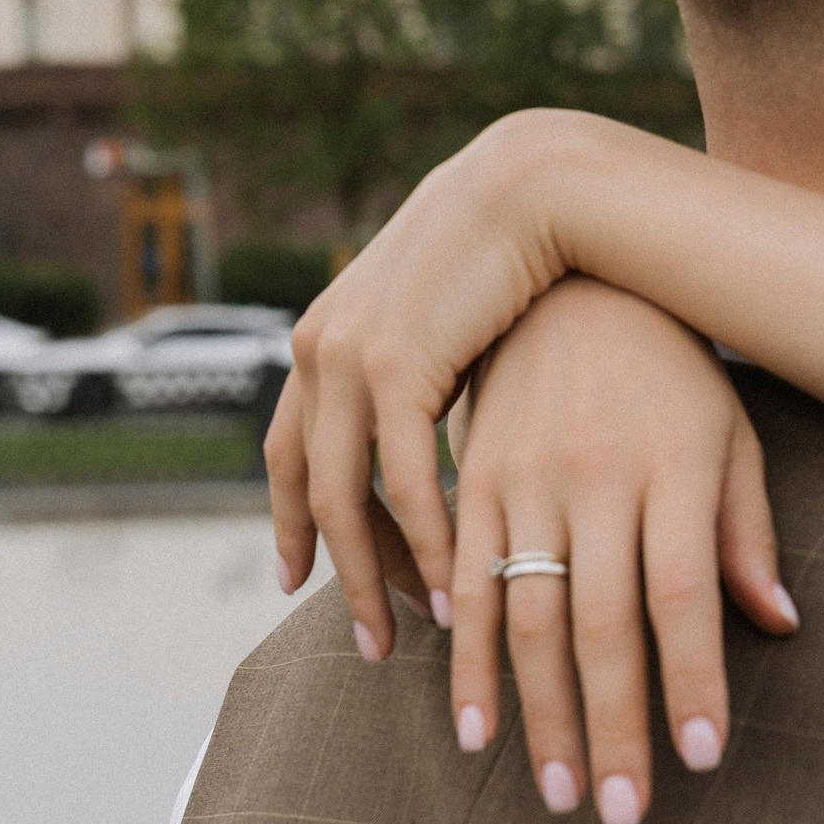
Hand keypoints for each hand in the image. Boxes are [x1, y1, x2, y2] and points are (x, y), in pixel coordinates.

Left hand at [265, 110, 599, 657]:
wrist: (532, 184)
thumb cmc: (512, 253)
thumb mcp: (447, 320)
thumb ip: (427, 369)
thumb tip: (436, 422)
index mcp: (323, 337)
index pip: (291, 451)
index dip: (293, 520)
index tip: (301, 580)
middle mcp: (317, 349)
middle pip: (312, 488)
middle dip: (339, 571)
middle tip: (369, 639)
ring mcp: (346, 356)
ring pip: (349, 498)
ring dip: (383, 575)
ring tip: (423, 631)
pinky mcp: (392, 364)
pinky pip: (402, 481)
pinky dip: (430, 542)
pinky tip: (461, 583)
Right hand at [451, 278, 796, 823]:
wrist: (568, 276)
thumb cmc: (671, 372)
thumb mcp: (729, 433)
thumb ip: (748, 529)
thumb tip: (778, 626)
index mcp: (675, 466)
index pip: (684, 593)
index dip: (692, 679)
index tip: (704, 759)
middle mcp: (597, 475)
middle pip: (604, 622)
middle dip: (613, 727)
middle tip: (623, 815)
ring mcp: (526, 478)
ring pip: (529, 617)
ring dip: (540, 716)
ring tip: (557, 796)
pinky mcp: (471, 480)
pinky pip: (465, 583)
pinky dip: (467, 664)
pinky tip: (476, 732)